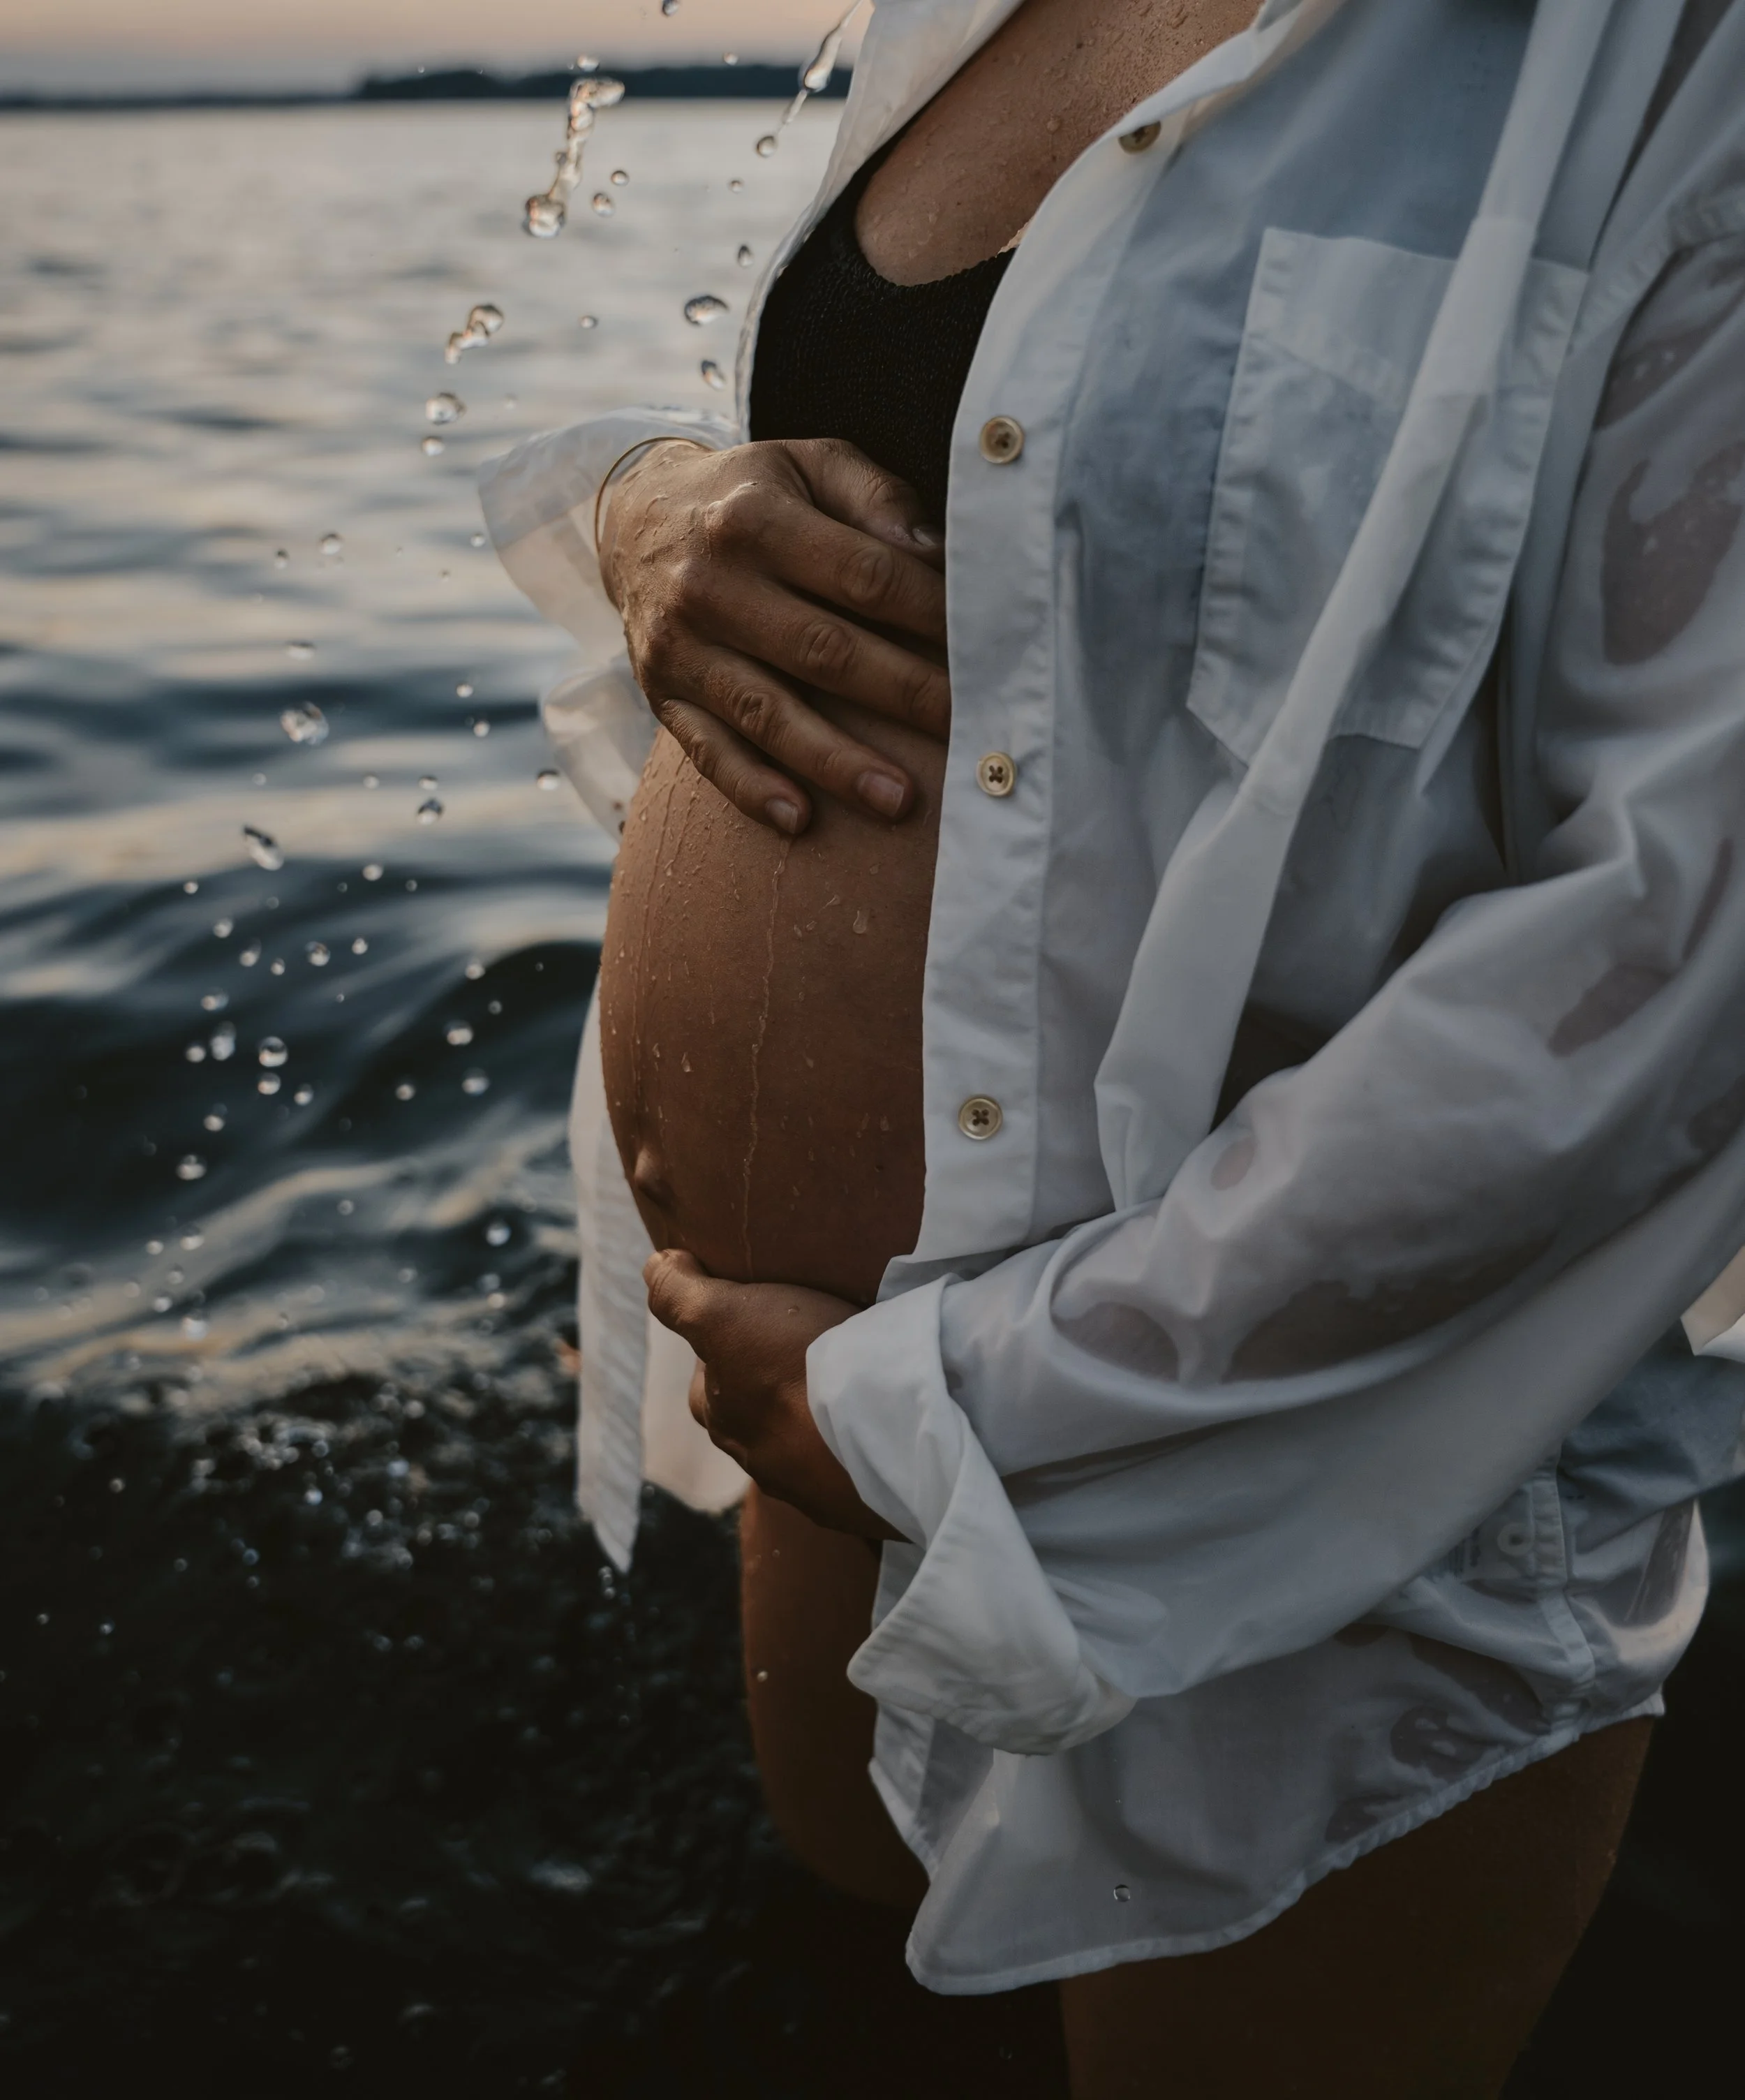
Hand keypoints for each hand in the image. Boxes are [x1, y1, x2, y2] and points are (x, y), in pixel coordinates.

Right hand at [598, 436, 949, 835]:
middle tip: (968, 730)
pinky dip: (752, 788)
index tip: (986, 648)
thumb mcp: (809, 464)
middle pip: (825, 650)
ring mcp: (682, 647)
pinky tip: (799, 820)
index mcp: (755, 518)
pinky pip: (709, 751)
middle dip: (905, 694)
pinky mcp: (664, 696)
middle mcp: (711, 585)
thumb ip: (875, 496)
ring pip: (768, 713)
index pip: (863, 575)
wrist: (636, 520)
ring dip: (836, 761)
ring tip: (899, 800)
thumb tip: (934, 553)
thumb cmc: (753, 496)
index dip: (930, 615)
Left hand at [643, 1248, 905, 1540]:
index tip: (749, 1317)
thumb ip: (681, 1295)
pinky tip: (873, 1411)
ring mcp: (814, 1483)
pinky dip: (854, 1435)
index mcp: (723, 1420)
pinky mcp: (862, 1493)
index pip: (705, 1383)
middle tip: (799, 1343)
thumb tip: (654, 1267)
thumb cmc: (792, 1366)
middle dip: (767, 1384)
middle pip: (752, 1414)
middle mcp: (760, 1461)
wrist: (879, 1428)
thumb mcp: (723, 1314)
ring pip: (802, 1440)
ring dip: (814, 1413)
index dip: (721, 1346)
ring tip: (844, 1376)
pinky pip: (849, 1458)